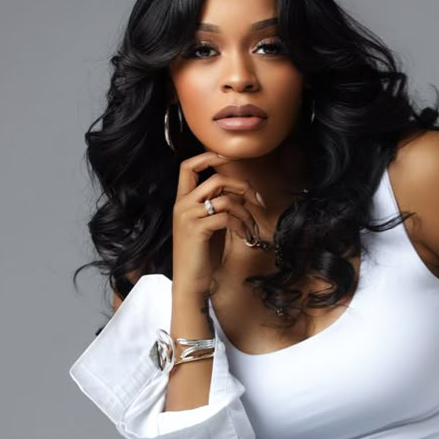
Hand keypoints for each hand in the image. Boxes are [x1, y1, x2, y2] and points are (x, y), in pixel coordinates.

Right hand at [171, 151, 265, 297]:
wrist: (190, 282)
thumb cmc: (201, 255)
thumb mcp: (207, 225)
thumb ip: (215, 206)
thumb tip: (240, 191)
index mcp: (182, 201)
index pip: (187, 166)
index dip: (207, 157)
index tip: (227, 158)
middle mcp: (182, 205)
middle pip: (215, 178)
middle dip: (242, 186)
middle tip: (257, 200)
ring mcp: (188, 216)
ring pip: (225, 198)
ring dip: (245, 212)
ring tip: (250, 227)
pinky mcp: (198, 229)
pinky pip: (227, 217)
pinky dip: (241, 225)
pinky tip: (244, 236)